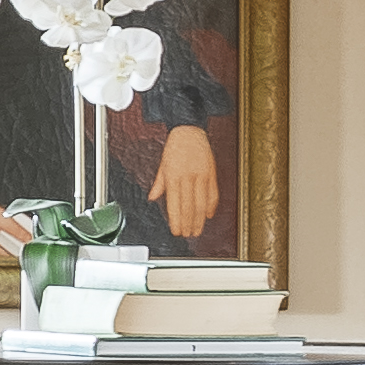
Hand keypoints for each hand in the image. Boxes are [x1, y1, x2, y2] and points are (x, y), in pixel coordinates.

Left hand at [154, 126, 222, 247]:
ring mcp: (201, 175)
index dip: (176, 220)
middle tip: (188, 235)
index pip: (175, 204)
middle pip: (189, 207)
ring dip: (199, 219)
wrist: (189, 129)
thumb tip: (152, 197)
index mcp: (173, 176)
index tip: (176, 231)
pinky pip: (213, 193)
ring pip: (201, 203)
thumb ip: (159, 183)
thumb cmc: (175, 145)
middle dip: (188, 224)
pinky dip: (211, 206)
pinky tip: (208, 215)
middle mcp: (187, 177)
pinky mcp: (211, 172)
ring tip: (197, 230)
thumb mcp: (163, 164)